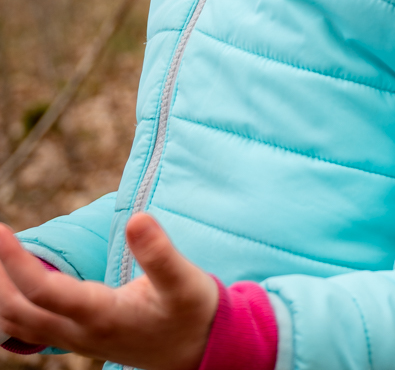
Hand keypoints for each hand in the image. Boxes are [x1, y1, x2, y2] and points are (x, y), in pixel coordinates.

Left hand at [0, 213, 218, 369]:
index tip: (0, 230)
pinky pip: (30, 330)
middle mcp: (81, 333)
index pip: (44, 290)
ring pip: (20, 325)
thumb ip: (160, 252)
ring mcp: (78, 341)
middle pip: (18, 312)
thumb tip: (137, 219)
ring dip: (1, 293)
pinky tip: (11, 287)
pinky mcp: (80, 339)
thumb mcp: (184, 281)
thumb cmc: (192, 312)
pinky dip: (12, 307)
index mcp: (102, 316)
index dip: (17, 261)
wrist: (200, 350)